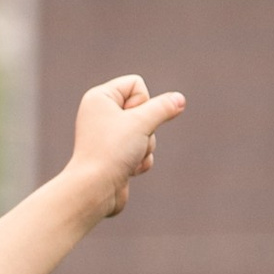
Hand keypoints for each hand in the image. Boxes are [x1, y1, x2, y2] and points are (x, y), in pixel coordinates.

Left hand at [68, 75, 184, 218]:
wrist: (94, 190)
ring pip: (146, 132)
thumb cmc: (112, 151)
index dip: (142, 101)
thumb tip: (179, 99)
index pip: (136, 84)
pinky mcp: (115, 156)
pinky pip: (141, 151)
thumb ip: (164, 108)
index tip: (129, 119)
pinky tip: (127, 170)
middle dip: (146, 128)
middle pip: (145, 110)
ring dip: (145, 147)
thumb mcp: (142, 122)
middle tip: (129, 141)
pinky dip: (140, 161)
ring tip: (128, 157)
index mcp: (100, 98)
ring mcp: (108, 136)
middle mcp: (101, 115)